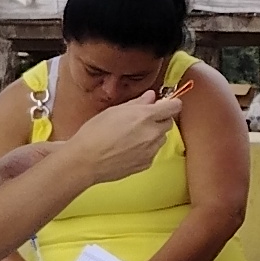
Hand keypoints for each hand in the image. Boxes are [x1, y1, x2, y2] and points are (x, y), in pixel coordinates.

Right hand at [59, 91, 180, 182]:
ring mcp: (151, 150)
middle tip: (142, 120)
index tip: (165, 104)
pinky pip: (152, 152)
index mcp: (145, 116)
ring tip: (132, 136)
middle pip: (168, 123)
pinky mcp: (146, 163)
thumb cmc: (95, 133)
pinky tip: (128, 148)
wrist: (86, 160)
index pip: (174, 107)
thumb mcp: (114, 111)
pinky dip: (146, 149)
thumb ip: (137, 103)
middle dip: (159, 120)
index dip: (170, 104)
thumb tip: (151, 96)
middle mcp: (152, 133)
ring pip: (161, 138)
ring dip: (153, 135)